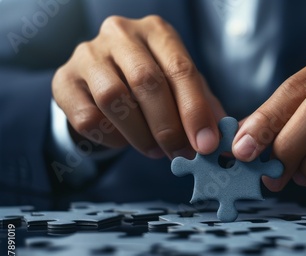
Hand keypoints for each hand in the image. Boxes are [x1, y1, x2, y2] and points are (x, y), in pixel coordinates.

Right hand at [52, 15, 224, 159]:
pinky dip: (112, 138)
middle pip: (146, 82)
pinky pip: (88, 117)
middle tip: (181, 154)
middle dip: (168, 127)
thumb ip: (202, 107)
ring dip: (140, 134)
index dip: (195, 111)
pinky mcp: (64, 80)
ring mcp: (87, 54)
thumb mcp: (182, 87)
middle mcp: (120, 34)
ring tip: (156, 150)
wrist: (103, 79)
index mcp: (157, 31)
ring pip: (113, 98)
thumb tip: (221, 140)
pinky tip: (125, 140)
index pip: (180, 69)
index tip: (206, 144)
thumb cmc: (152, 83)